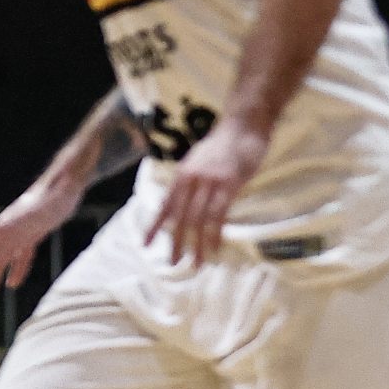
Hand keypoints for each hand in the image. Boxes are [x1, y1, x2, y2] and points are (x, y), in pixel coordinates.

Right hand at [0, 176, 83, 303]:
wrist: (65, 186)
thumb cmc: (48, 199)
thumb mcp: (31, 213)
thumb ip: (11, 221)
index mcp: (3, 232)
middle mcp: (7, 234)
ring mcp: (20, 234)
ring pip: (2, 261)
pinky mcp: (33, 234)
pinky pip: (20, 257)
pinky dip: (16, 271)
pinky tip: (13, 284)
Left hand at [148, 118, 267, 267]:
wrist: (243, 125)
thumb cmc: (223, 144)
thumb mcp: (199, 160)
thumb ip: (190, 180)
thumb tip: (183, 202)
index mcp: (182, 174)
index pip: (165, 204)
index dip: (155, 225)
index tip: (146, 243)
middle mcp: (192, 179)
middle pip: (180, 216)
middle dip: (176, 241)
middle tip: (173, 262)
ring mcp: (210, 182)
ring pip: (199, 219)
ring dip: (197, 244)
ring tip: (195, 263)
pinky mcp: (229, 184)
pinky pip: (219, 214)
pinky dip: (215, 233)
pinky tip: (213, 248)